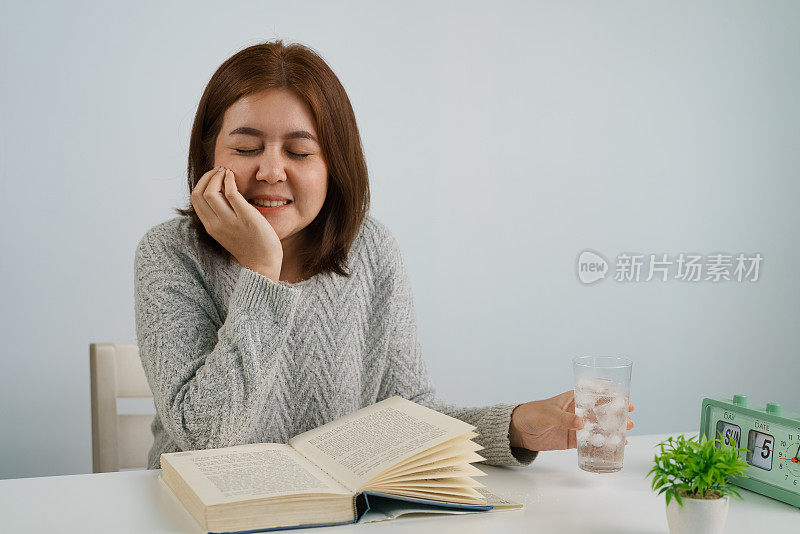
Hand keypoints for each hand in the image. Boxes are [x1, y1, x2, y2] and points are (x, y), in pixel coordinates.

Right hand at [191, 167, 282, 278]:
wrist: (263, 262)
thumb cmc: (248, 243)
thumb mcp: (227, 229)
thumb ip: (220, 214)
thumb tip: (219, 189)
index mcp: (210, 226)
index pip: (195, 198)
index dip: (202, 182)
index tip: (213, 176)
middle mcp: (216, 224)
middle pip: (200, 193)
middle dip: (208, 176)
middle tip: (219, 170)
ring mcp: (230, 221)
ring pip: (212, 191)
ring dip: (218, 176)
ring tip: (226, 171)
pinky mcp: (246, 218)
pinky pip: (231, 193)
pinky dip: (230, 180)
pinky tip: (233, 176)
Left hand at [508, 390, 634, 450]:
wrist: (519, 430)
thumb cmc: (532, 413)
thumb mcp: (548, 414)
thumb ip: (564, 419)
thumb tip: (582, 424)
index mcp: (573, 398)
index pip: (594, 394)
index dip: (610, 395)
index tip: (625, 399)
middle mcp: (578, 411)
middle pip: (601, 411)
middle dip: (617, 413)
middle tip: (630, 418)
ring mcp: (577, 426)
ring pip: (599, 426)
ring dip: (613, 428)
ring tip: (628, 431)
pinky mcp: (573, 439)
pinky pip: (591, 441)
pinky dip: (603, 443)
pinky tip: (615, 446)